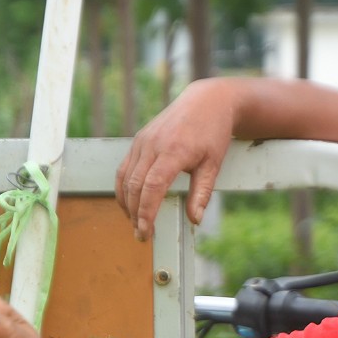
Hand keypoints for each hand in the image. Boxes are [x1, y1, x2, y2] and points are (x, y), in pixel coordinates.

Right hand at [116, 78, 235, 237]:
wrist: (206, 102)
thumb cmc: (213, 133)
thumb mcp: (213, 164)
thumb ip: (202, 193)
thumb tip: (195, 220)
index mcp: (174, 151)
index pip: (152, 186)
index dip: (146, 212)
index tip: (146, 231)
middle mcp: (153, 145)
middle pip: (135, 185)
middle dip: (135, 213)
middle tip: (142, 235)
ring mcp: (143, 141)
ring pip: (125, 177)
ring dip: (126, 203)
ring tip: (135, 223)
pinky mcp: (138, 140)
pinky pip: (124, 168)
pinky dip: (124, 188)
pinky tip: (130, 203)